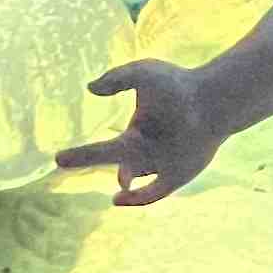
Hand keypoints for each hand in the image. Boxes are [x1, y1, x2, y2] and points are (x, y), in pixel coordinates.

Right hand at [61, 60, 230, 204]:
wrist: (213, 97)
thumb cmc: (179, 83)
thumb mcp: (143, 73)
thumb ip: (117, 77)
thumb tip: (90, 88)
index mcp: (134, 135)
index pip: (101, 149)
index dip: (80, 156)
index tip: (58, 158)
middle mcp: (144, 154)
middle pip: (112, 163)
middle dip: (86, 162)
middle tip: (63, 160)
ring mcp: (161, 166)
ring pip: (136, 179)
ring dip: (126, 182)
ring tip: (122, 180)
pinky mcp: (178, 175)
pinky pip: (155, 193)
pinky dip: (139, 199)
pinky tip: (123, 198)